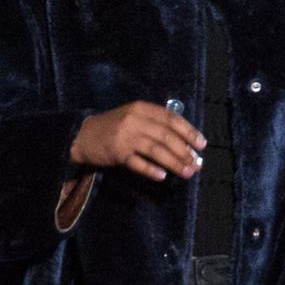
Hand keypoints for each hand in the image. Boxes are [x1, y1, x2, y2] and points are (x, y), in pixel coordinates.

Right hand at [70, 101, 206, 180]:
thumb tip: (185, 141)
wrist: (83, 135)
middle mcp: (135, 120)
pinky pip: (138, 163)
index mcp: (141, 108)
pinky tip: (162, 176)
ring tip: (187, 173)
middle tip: (197, 164)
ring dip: (174, 163)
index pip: (171, 118)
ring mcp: (125, 136)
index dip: (189, 131)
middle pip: (166, 136)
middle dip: (185, 151)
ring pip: (156, 150)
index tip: (202, 145)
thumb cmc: (114, 126)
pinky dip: (151, 170)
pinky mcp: (117, 152)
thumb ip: (155, 123)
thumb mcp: (134, 116)